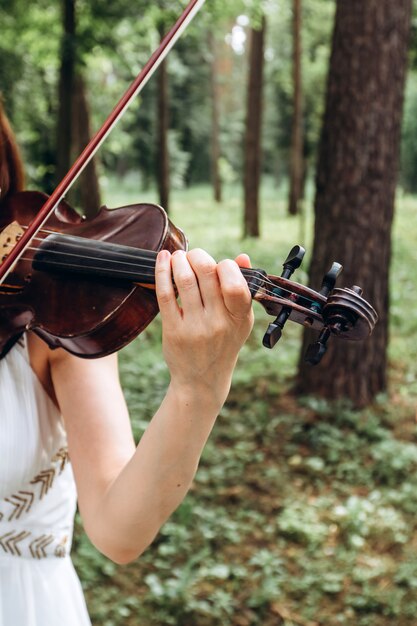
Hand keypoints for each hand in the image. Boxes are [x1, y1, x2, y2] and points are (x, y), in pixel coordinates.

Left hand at [155, 248, 253, 408]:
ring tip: (177, 256)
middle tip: (192, 255)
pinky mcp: (174, 330)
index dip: (225, 265)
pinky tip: (163, 260)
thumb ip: (243, 289)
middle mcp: (219, 322)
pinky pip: (166, 295)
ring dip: (179, 261)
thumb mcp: (240, 321)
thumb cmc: (223, 344)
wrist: (202, 381)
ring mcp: (195, 327)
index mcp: (239, 318)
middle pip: (207, 274)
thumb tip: (242, 257)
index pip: (235, 282)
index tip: (218, 265)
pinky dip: (162, 272)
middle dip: (197, 256)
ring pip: (185, 280)